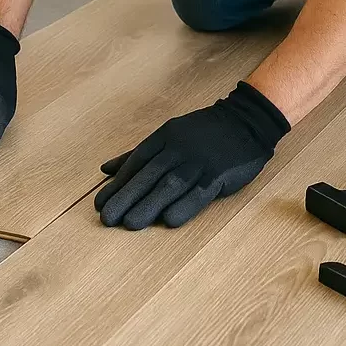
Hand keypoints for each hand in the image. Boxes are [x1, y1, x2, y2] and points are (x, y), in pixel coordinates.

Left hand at [95, 81, 289, 229]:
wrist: (246, 121)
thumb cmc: (203, 132)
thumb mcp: (168, 135)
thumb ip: (137, 153)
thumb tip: (105, 169)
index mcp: (165, 138)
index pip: (137, 163)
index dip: (118, 184)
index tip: (100, 204)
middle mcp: (179, 149)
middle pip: (149, 175)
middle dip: (127, 197)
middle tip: (107, 219)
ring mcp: (199, 162)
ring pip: (171, 185)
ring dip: (149, 204)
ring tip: (130, 224)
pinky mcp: (219, 174)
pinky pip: (200, 192)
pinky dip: (185, 206)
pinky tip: (169, 221)